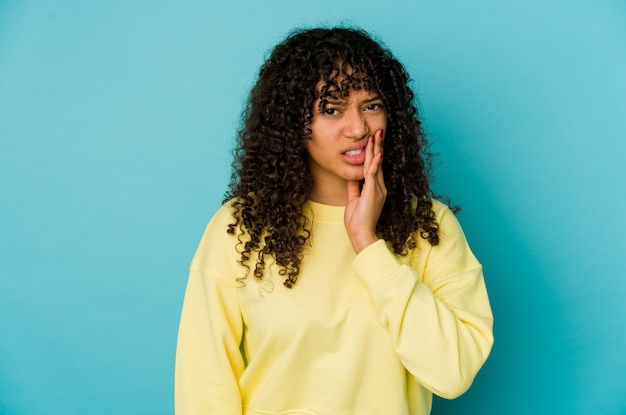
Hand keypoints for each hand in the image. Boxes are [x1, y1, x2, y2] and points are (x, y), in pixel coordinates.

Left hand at [344, 129, 386, 253]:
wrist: (361, 234)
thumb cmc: (357, 221)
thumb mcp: (354, 200)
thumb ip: (354, 188)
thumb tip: (351, 177)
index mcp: (376, 189)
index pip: (375, 167)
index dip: (375, 153)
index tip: (374, 140)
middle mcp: (380, 187)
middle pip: (378, 162)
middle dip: (378, 146)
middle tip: (379, 131)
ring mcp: (378, 189)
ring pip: (376, 164)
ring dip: (376, 149)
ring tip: (377, 135)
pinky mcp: (373, 192)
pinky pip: (373, 174)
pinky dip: (374, 163)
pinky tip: (377, 153)